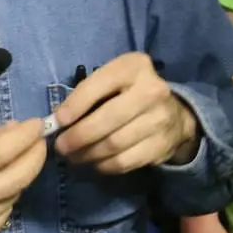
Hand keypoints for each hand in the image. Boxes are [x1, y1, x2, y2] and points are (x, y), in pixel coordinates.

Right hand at [0, 120, 46, 232]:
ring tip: (15, 160)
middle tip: (40, 141)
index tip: (37, 124)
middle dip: (35, 156)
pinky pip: (6, 212)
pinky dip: (8, 195)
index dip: (24, 137)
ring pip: (15, 194)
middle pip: (17, 177)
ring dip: (21, 174)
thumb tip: (15, 130)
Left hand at [51, 52, 198, 172]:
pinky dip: (104, 165)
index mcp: (134, 67)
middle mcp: (151, 91)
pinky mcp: (162, 145)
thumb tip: (58, 120)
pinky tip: (94, 162)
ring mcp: (160, 119)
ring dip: (88, 154)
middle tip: (61, 146)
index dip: (75, 105)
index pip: (99, 85)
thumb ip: (88, 93)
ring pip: (114, 144)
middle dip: (78, 136)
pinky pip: (125, 161)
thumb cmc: (130, 92)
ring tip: (74, 156)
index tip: (57, 121)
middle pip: (107, 119)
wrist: (174, 113)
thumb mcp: (113, 79)